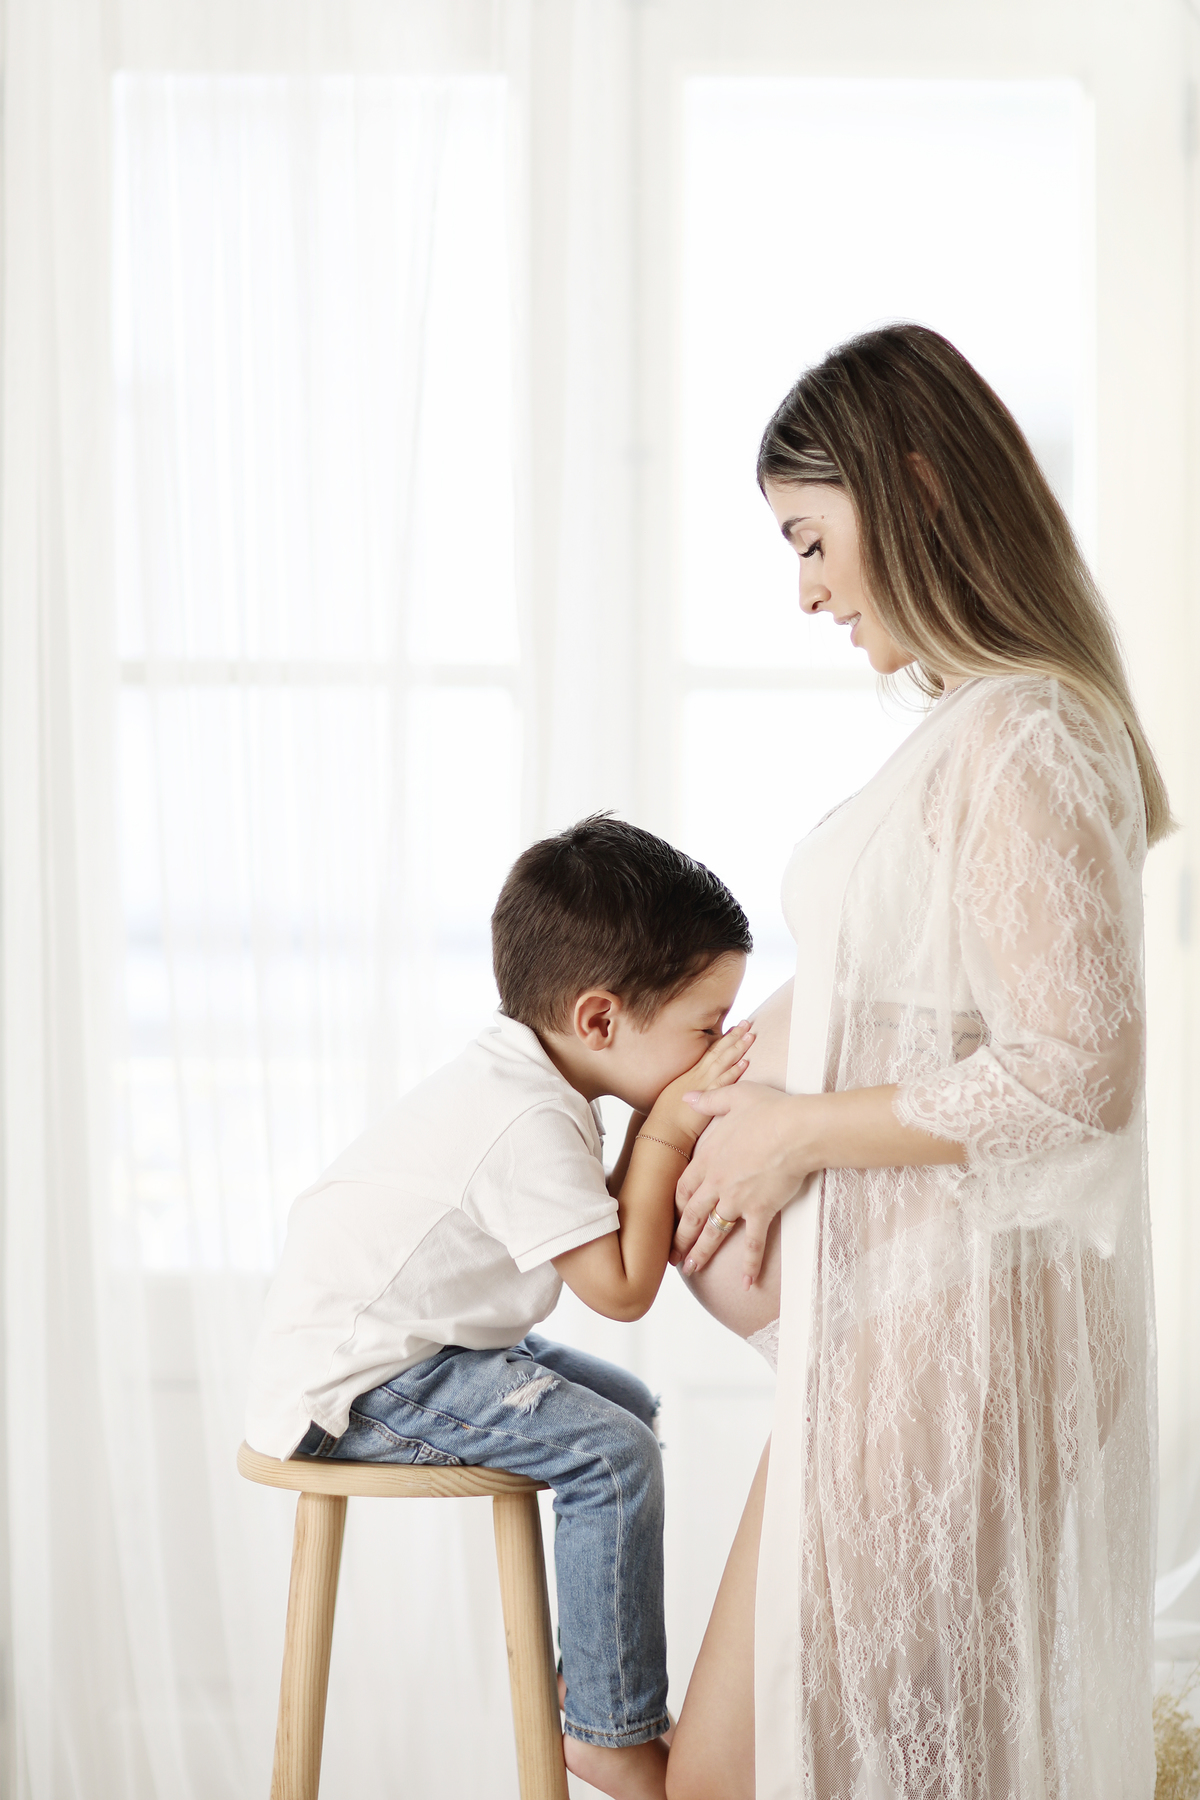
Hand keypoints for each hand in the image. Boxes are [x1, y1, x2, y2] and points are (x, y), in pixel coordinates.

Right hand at [650, 1021, 754, 1148]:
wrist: (662, 1132)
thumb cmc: (666, 1119)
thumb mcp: (674, 1096)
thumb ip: (687, 1089)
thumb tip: (694, 1088)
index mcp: (690, 1074)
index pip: (709, 1052)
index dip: (723, 1039)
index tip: (734, 1028)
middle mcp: (696, 1076)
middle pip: (718, 1051)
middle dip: (733, 1036)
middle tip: (747, 1023)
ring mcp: (702, 1085)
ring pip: (722, 1062)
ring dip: (737, 1048)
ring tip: (750, 1036)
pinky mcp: (707, 1098)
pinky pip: (723, 1082)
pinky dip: (734, 1072)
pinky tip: (745, 1063)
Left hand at [670, 1083, 817, 1286]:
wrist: (797, 1130)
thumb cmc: (769, 1110)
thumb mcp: (733, 1097)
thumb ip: (708, 1100)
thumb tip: (687, 1096)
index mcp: (708, 1159)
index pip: (683, 1187)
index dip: (675, 1204)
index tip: (672, 1217)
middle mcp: (717, 1184)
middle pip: (691, 1215)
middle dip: (680, 1237)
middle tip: (671, 1255)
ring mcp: (737, 1200)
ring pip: (713, 1232)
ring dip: (700, 1253)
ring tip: (690, 1269)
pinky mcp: (760, 1211)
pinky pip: (752, 1243)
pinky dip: (749, 1264)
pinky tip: (746, 1283)